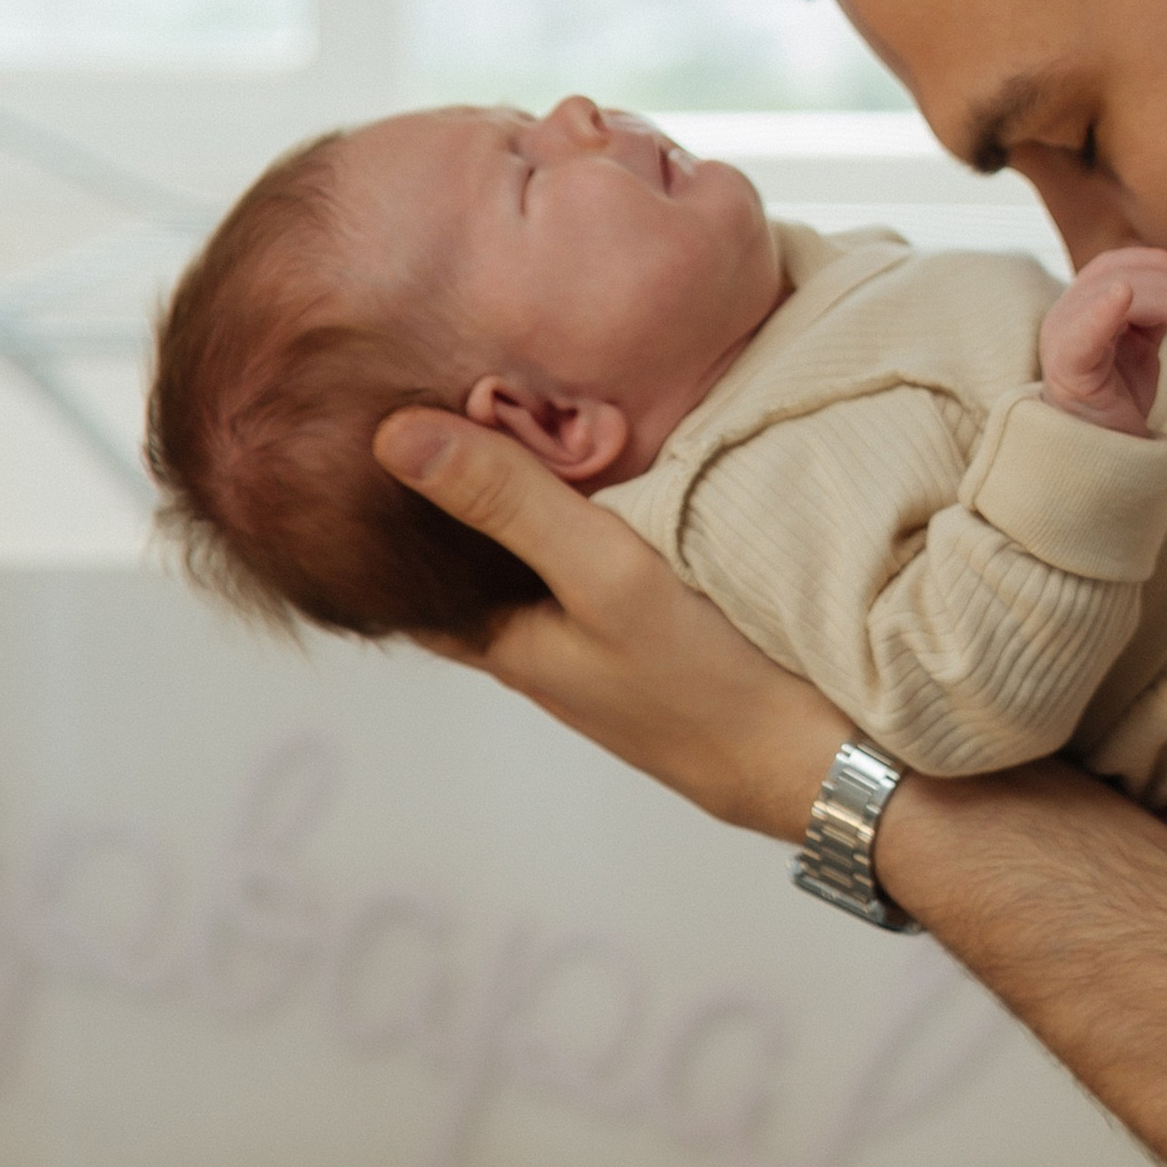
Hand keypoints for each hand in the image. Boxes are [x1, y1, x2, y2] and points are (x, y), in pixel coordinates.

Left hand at [373, 407, 847, 841]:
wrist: (816, 763)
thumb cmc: (704, 680)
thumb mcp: (602, 574)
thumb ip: (510, 504)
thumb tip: (391, 436)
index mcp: (499, 640)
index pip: (396, 573)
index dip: (370, 508)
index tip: (349, 433)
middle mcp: (536, 645)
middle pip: (462, 562)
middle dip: (443, 495)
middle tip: (427, 404)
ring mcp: (595, 646)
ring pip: (527, 565)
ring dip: (517, 504)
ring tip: (512, 419)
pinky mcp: (651, 637)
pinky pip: (588, 567)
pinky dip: (577, 519)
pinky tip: (604, 479)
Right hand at [1039, 247, 1166, 436]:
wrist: (1102, 451)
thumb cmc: (1119, 398)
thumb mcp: (1141, 347)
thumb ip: (1153, 315)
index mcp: (1081, 309)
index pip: (1110, 265)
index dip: (1149, 261)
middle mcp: (1066, 316)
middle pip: (1115, 276)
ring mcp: (1061, 339)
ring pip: (1109, 295)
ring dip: (1161, 298)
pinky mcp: (1066, 367)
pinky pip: (1081, 333)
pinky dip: (1102, 310)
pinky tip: (1122, 297)